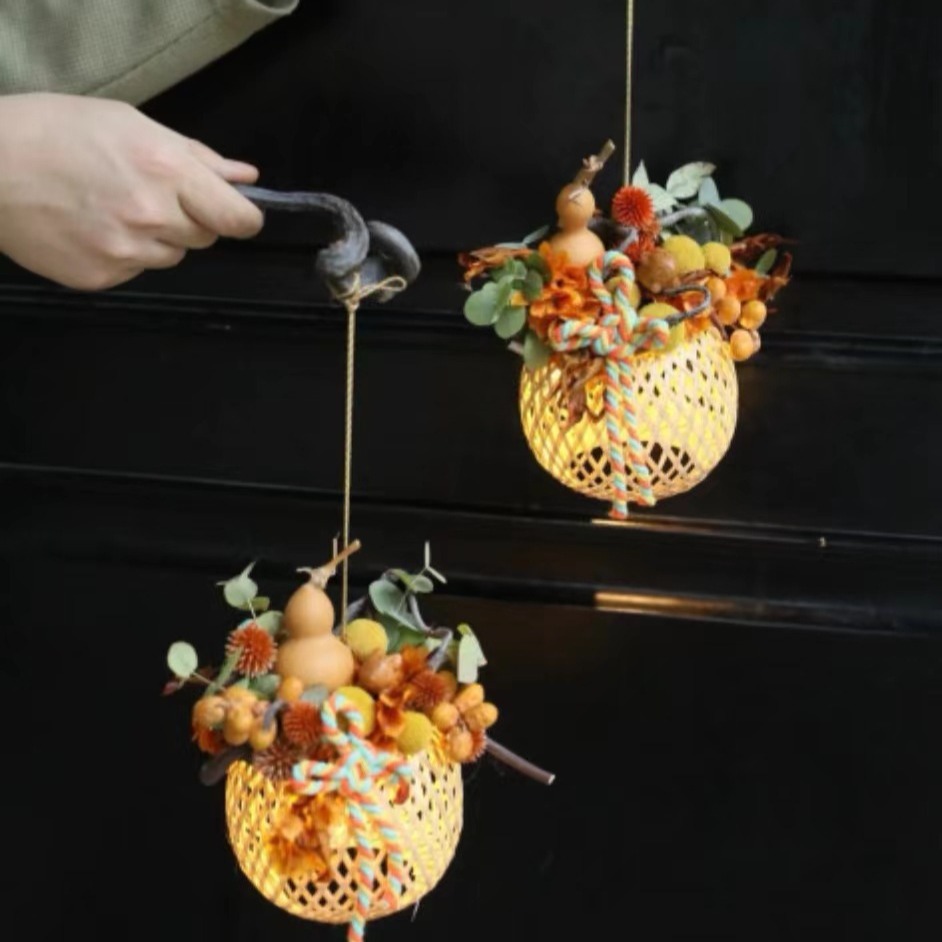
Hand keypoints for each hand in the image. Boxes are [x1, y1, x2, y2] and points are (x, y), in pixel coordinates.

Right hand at [0, 93, 263, 289]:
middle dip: (189, 218)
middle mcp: (152, 216)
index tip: (233, 213)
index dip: (241, 218)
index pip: (239, 219)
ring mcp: (126, 252)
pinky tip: (92, 227)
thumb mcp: (131, 124)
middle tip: (146, 194)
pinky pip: (136, 270)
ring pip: (171, 256)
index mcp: (166, 171)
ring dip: (156, 238)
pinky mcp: (102, 277)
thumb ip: (196, 156)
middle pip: (205, 238)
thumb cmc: (56, 131)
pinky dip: (123, 254)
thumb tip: (245, 178)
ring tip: (112, 207)